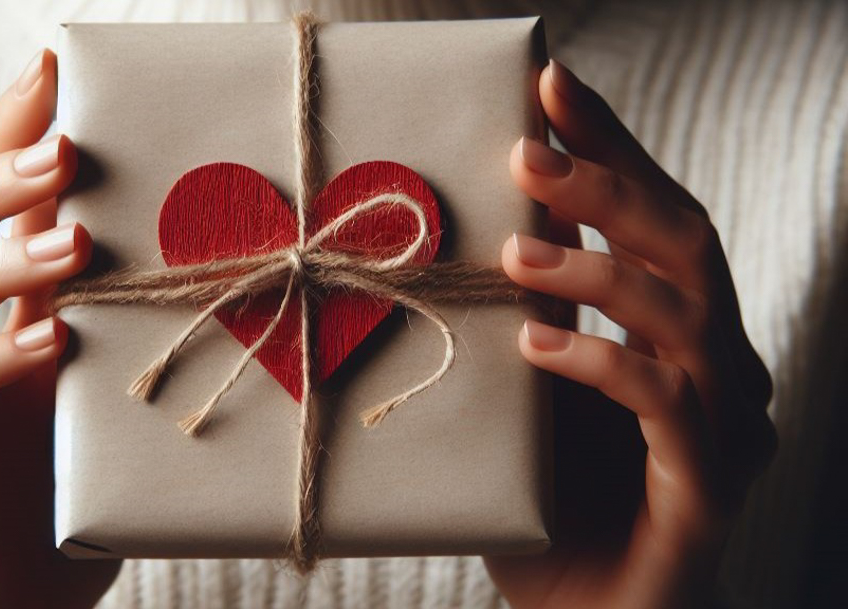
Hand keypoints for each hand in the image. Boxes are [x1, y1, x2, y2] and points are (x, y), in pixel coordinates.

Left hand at [485, 60, 776, 607]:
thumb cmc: (551, 507)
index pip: (651, 218)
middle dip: (608, 187)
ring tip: (517, 254)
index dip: (610, 144)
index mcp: (672, 333)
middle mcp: (715, 366)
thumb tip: (461, 234)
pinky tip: (536, 348)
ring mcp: (722, 426)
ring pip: (687, 316)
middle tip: (526, 153)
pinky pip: (668, 409)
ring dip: (599, 272)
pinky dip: (602, 365)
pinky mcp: (707, 489)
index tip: (551, 82)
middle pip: (685, 244)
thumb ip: (519, 322)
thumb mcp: (523, 400)